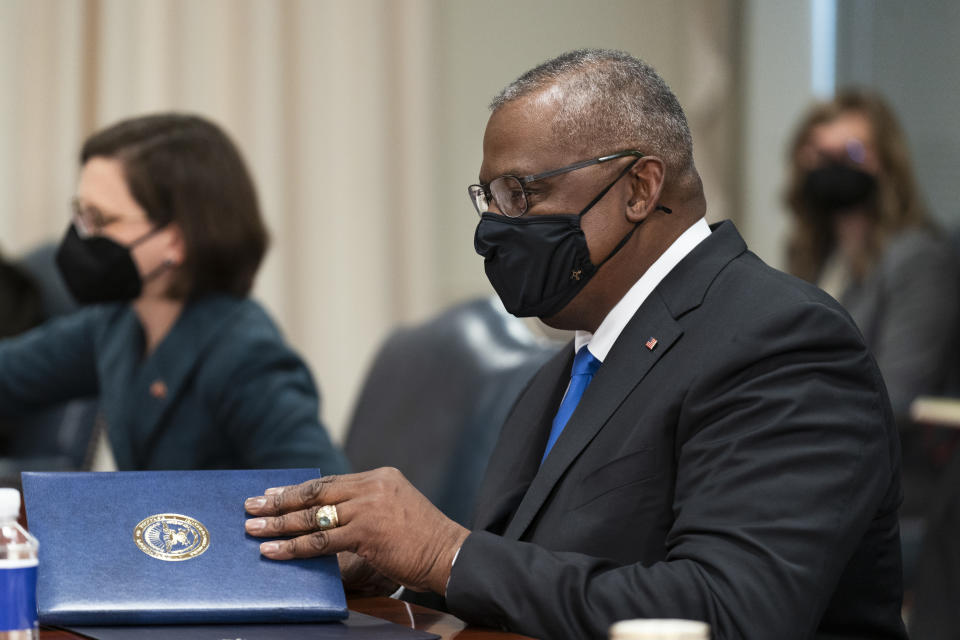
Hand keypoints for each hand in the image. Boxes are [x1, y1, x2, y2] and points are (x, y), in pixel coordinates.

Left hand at [244, 467, 469, 594]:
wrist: (450, 554)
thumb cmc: (423, 539)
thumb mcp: (396, 509)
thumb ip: (368, 506)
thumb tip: (330, 517)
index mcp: (379, 477)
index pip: (329, 481)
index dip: (297, 489)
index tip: (271, 493)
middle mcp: (372, 486)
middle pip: (316, 492)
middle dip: (279, 501)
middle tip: (251, 507)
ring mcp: (370, 507)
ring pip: (313, 516)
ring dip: (279, 524)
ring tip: (253, 530)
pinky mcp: (367, 532)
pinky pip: (322, 541)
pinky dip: (295, 547)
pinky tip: (274, 551)